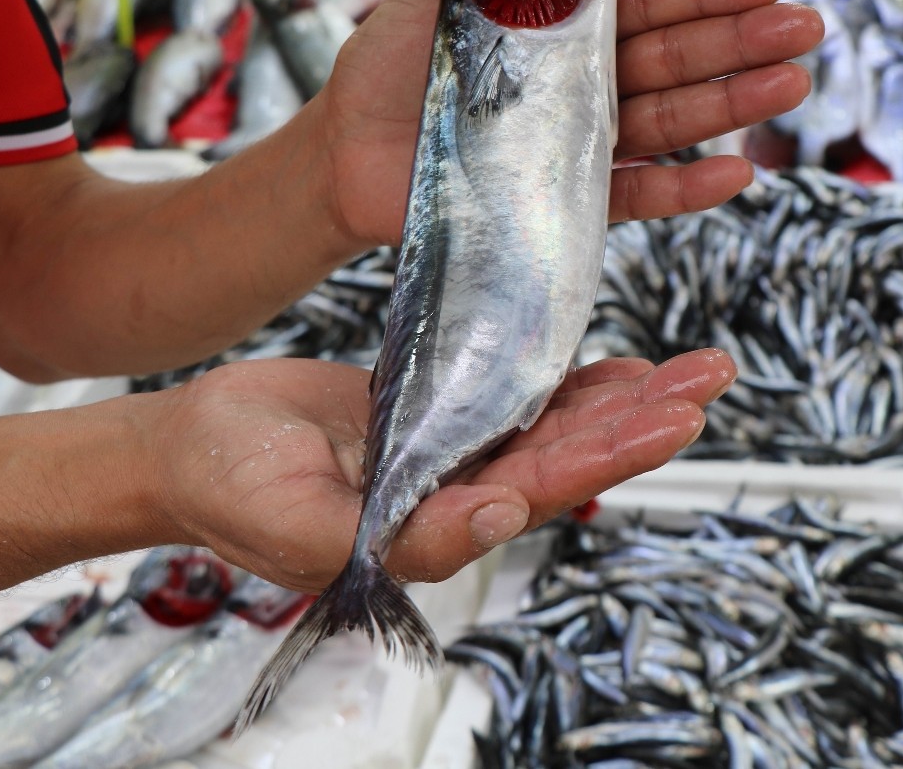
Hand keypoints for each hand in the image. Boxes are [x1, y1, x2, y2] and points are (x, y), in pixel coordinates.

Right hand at [149, 351, 733, 589]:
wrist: (190, 449)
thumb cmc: (227, 490)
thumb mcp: (299, 522)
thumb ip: (401, 535)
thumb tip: (499, 522)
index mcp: (435, 530)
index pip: (542, 493)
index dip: (609, 457)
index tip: (669, 421)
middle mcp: (459, 497)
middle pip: (573, 458)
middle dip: (646, 420)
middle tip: (712, 377)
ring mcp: (454, 456)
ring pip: (559, 429)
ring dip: (629, 401)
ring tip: (696, 369)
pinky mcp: (441, 415)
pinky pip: (521, 401)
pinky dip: (574, 384)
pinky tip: (625, 368)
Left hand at [318, 0, 817, 244]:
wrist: (344, 151)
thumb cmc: (390, 64)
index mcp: (568, 24)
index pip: (653, 4)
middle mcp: (587, 82)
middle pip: (677, 59)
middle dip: (743, 43)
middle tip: (807, 29)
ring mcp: (581, 142)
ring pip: (669, 122)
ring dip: (732, 106)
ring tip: (791, 85)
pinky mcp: (565, 201)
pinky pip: (633, 196)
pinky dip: (684, 190)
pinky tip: (735, 174)